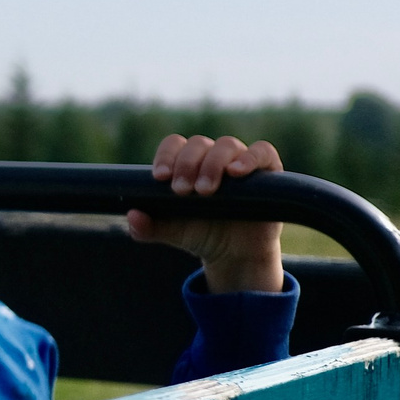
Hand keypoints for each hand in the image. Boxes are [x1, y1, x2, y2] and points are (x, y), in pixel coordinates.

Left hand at [126, 134, 285, 294]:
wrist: (235, 256)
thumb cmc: (201, 235)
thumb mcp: (173, 233)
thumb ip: (148, 228)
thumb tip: (132, 216)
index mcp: (188, 165)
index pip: (175, 145)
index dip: (166, 156)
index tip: (159, 178)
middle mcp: (213, 158)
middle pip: (199, 144)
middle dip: (187, 165)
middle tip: (181, 191)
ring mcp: (240, 162)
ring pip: (227, 145)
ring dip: (213, 164)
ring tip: (205, 191)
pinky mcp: (267, 172)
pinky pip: (262, 152)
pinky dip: (250, 158)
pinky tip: (237, 172)